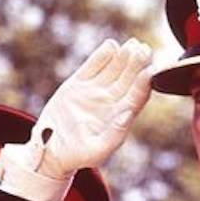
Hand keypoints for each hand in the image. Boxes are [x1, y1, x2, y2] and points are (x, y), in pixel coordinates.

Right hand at [29, 38, 152, 178]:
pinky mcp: (78, 85)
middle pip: (128, 79)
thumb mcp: (97, 151)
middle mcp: (111, 102)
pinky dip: (101, 56)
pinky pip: (92, 67)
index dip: (143, 84)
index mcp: (120, 117)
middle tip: (144, 49)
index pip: (136, 97)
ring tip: (131, 45)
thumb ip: (115, 134)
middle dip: (137, 64)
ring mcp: (95, 91)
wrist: (50, 151)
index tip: (149, 71)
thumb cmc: (77, 156)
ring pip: (113, 69)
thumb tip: (128, 114)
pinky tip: (111, 46)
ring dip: (123, 57)